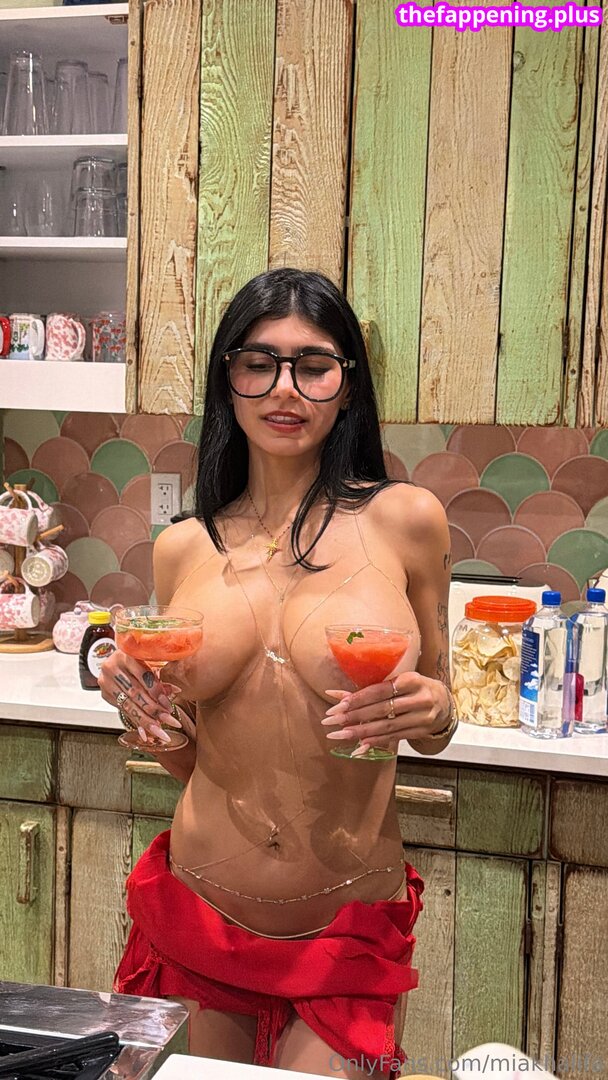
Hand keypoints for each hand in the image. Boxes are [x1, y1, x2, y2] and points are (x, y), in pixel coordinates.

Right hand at [98, 650, 182, 745]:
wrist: (117, 659)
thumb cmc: (137, 658)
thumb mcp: (150, 661)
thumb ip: (161, 675)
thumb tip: (174, 691)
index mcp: (126, 654)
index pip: (143, 676)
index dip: (157, 692)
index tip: (168, 705)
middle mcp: (113, 668)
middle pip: (135, 693)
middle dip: (153, 709)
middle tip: (168, 720)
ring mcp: (106, 682)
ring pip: (128, 704)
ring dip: (145, 719)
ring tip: (159, 730)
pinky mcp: (105, 694)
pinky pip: (123, 710)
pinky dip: (136, 721)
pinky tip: (145, 731)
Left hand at [322, 672, 451, 755]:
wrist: (445, 704)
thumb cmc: (415, 688)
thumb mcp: (398, 682)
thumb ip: (371, 689)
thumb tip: (336, 694)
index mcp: (412, 680)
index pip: (380, 690)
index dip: (358, 698)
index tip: (338, 705)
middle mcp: (419, 699)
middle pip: (382, 709)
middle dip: (354, 716)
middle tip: (332, 721)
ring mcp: (422, 717)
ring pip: (387, 726)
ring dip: (361, 731)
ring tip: (341, 734)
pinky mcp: (421, 731)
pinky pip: (395, 737)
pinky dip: (376, 740)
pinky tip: (361, 744)